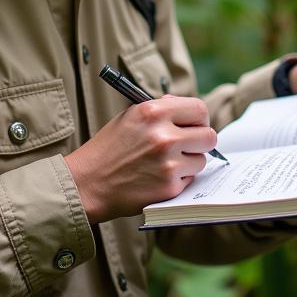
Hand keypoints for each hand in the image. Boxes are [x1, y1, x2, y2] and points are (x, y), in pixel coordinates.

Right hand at [64, 96, 216, 222]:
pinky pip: (189, 179)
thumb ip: (161, 110)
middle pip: (209, 135)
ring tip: (164, 164)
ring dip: (188, 162)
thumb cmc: (108, 148)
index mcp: (153, 112)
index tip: (196, 125)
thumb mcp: (130, 117)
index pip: (199, 109)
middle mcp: (164, 136)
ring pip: (201, 160)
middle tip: (188, 146)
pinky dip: (178, 179)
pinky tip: (157, 177)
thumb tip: (187, 110)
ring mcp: (168, 163)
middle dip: (200, 141)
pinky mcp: (169, 187)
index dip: (200, 118)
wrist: (87, 182)